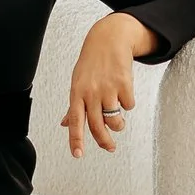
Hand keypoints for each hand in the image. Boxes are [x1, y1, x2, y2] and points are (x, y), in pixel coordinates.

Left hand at [63, 11, 152, 156]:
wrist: (109, 39)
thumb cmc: (92, 62)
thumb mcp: (77, 82)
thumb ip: (73, 106)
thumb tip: (65, 124)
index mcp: (77, 93)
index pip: (75, 121)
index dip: (76, 140)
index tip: (77, 155)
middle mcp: (91, 92)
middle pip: (97, 125)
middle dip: (104, 141)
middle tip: (110, 147)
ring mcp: (108, 88)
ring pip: (115, 120)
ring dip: (119, 125)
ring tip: (119, 122)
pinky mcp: (124, 84)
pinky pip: (129, 105)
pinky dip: (128, 103)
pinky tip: (124, 93)